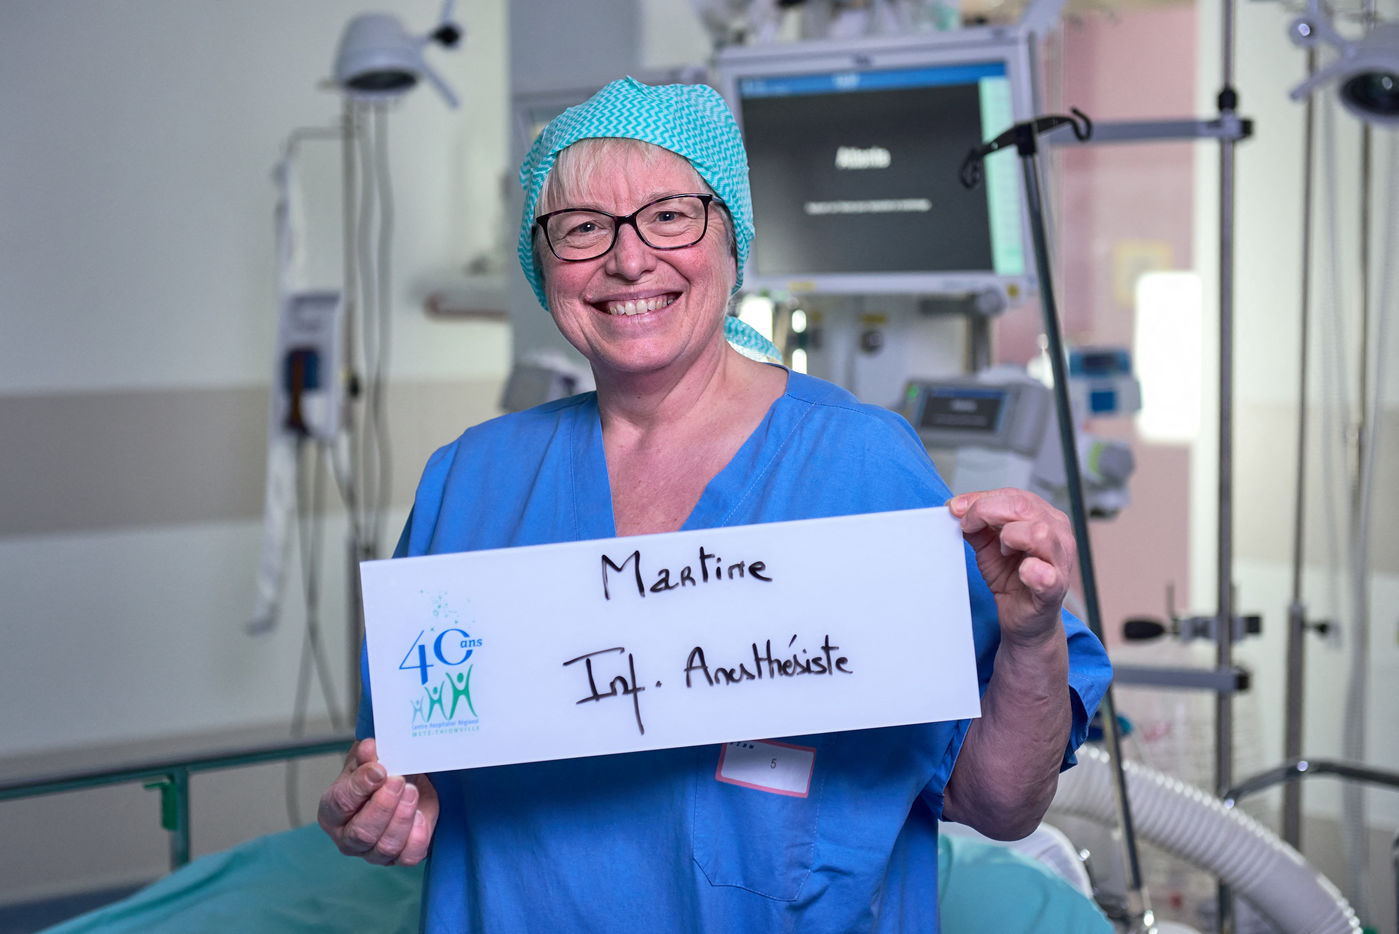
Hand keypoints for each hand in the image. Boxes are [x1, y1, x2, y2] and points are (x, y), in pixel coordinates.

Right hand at [318, 738, 438, 865]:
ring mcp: (373, 852)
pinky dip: (418, 833)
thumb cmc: (381, 774)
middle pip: (362, 832)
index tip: (379, 770)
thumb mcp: (373, 759)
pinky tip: (421, 813)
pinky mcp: (399, 858)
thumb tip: (369, 748)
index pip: (341, 804)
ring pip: (386, 846)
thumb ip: (369, 755)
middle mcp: (348, 837)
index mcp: (332, 811)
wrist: (405, 784)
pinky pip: (409, 855)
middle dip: (384, 805)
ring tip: (412, 791)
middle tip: (399, 780)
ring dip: (403, 816)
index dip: (361, 786)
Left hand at [947, 488, 1075, 646]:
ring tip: (1003, 552)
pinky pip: (1047, 575)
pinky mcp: (1055, 589)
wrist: (1024, 619)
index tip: (954, 508)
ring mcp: (1060, 561)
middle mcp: (1058, 533)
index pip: (1014, 496)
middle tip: (966, 525)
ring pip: (1037, 532)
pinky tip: (1023, 571)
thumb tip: (955, 508)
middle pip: (1023, 507)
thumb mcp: (988, 546)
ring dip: (1010, 537)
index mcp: (1044, 517)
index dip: (980, 498)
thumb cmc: (1012, 578)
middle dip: (986, 511)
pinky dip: (1033, 571)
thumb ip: (977, 526)